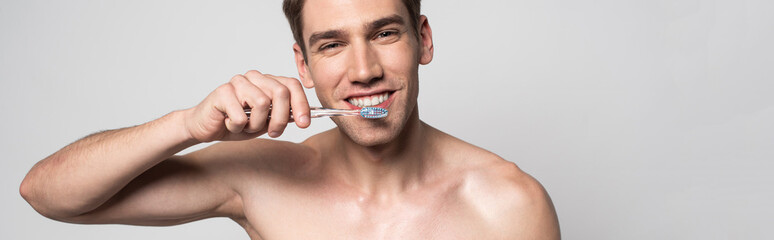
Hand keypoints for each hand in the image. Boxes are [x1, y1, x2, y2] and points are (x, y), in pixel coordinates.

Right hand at [183, 70, 310, 141]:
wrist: (206, 127)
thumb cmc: (236, 123)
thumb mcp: (265, 123)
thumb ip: (282, 116)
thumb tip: (304, 116)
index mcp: (266, 82)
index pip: (292, 85)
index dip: (302, 104)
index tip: (305, 124)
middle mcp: (254, 78)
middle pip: (280, 92)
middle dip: (280, 119)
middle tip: (273, 132)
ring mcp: (238, 82)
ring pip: (262, 103)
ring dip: (255, 124)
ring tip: (245, 126)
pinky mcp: (222, 92)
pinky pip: (241, 115)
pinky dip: (238, 127)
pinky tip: (229, 123)